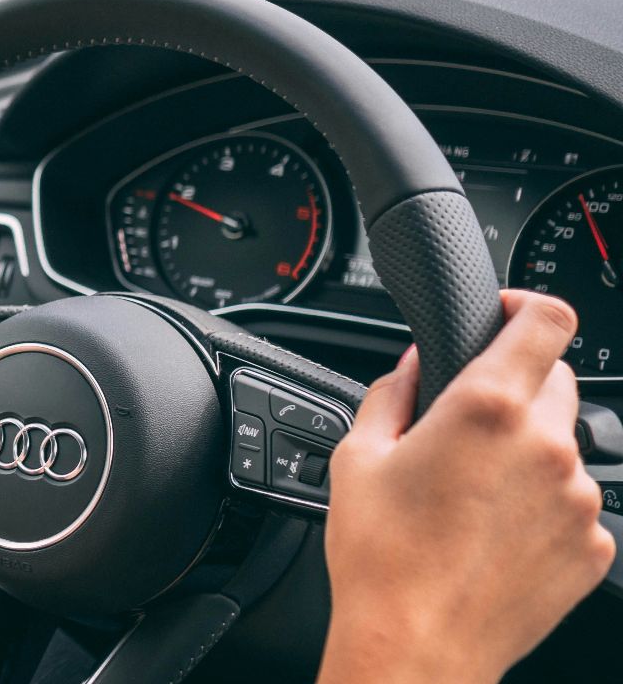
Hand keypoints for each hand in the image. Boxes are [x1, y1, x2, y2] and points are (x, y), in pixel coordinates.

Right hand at [319, 291, 614, 682]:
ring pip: (563, 445)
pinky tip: (493, 532)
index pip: (548, 321)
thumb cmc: (381, 558)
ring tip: (472, 495)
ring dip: (527, 450)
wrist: (417, 647)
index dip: (528, 305)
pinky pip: (573, 503)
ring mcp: (578, 500)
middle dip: (516, 385)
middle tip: (467, 424)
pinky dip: (541, 505)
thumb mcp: (358, 456)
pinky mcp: (594, 546)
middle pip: (557, 379)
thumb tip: (417, 364)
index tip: (507, 315)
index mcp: (487, 408)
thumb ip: (394, 391)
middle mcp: (546, 447)